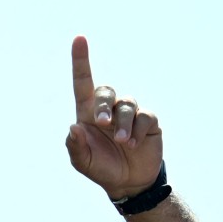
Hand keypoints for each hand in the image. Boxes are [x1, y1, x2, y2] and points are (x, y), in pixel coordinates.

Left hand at [66, 36, 162, 199]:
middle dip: (103, 105)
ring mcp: (129, 113)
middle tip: (102, 124)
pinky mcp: (148, 121)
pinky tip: (133, 143)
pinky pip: (145, 116)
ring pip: (126, 105)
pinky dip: (138, 130)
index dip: (81, 60)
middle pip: (105, 91)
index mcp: (88, 114)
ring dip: (123, 124)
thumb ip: (75, 146)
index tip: (79, 39)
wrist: (128, 182)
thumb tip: (73, 127)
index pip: (83, 82)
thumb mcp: (82, 161)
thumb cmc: (101, 167)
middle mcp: (108, 109)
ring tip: (122, 143)